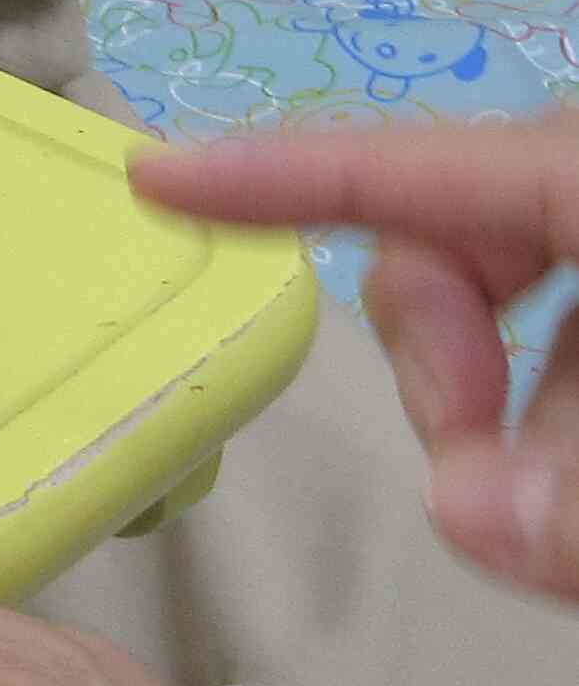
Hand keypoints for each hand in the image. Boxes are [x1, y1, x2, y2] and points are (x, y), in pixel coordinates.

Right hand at [132, 111, 578, 601]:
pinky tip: (571, 486)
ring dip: (496, 412)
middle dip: (436, 365)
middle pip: (443, 246)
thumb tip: (466, 519)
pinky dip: (535, 409)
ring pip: (496, 309)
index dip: (270, 175)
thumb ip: (569, 495)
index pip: (404, 166)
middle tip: (490, 487)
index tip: (150, 180)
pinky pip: (543, 336)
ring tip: (558, 519)